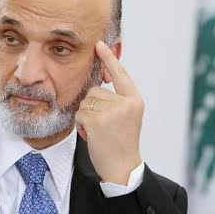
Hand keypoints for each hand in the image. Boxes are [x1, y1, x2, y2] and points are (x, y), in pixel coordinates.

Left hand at [75, 40, 143, 184]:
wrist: (122, 168)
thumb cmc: (121, 143)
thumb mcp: (125, 117)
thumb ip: (117, 99)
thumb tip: (100, 80)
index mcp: (135, 100)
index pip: (121, 74)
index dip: (108, 59)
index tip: (99, 44)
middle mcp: (126, 103)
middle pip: (95, 91)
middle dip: (92, 107)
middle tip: (104, 127)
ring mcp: (112, 111)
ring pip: (85, 102)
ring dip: (86, 117)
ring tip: (99, 132)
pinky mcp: (97, 120)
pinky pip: (80, 113)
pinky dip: (81, 125)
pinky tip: (93, 136)